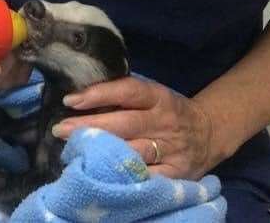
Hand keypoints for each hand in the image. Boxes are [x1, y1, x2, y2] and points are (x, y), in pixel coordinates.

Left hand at [50, 77, 217, 179]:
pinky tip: (102, 177)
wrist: (210, 133)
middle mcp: (165, 121)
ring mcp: (171, 150)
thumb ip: (125, 96)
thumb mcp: (154, 96)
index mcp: (159, 97)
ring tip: (75, 154)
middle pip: (125, 123)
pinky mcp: (175, 175)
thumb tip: (81, 99)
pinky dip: (124, 178)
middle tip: (60, 130)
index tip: (70, 101)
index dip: (99, 94)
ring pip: (134, 151)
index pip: (128, 91)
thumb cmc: (169, 112)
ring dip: (103, 154)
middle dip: (91, 126)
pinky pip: (146, 177)